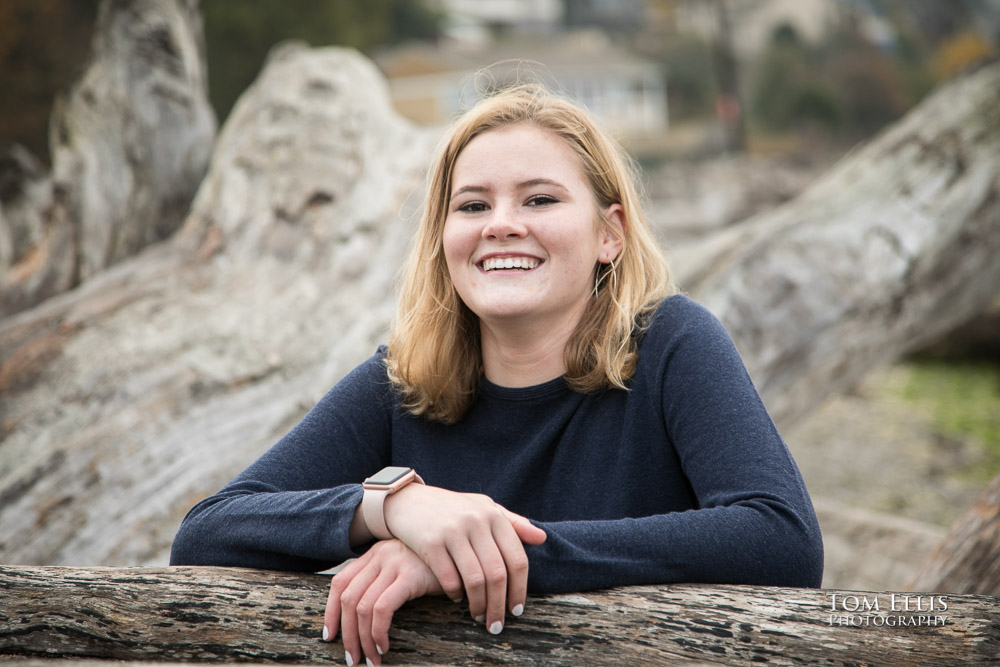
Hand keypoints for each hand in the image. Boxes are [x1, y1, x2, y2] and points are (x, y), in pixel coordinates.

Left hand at [324, 539, 442, 666]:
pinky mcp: (410, 575)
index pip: (340, 582)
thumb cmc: (438, 567)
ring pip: (362, 606)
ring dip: (363, 639)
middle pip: (348, 597)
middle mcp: (380, 555)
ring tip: (371, 659)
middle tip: (352, 658)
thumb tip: (363, 617)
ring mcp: (394, 563)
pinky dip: (378, 631)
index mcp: (375, 554)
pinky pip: (382, 608)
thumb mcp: (406, 569)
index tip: (329, 637)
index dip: (330, 612)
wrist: (467, 552)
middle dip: (346, 633)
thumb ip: (386, 581)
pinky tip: (384, 646)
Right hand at [381, 484, 546, 633]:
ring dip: (479, 605)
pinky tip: (457, 598)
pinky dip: (455, 594)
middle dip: (499, 606)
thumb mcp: (484, 508)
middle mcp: (476, 522)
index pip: (517, 559)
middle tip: (496, 625)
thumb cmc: (453, 508)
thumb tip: (542, 538)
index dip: (520, 589)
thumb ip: (513, 523)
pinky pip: (449, 578)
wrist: (410, 500)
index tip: (517, 610)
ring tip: (479, 617)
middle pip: (497, 575)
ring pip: (475, 580)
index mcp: (494, 515)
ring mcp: (452, 531)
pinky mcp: (429, 542)